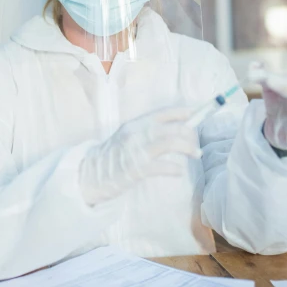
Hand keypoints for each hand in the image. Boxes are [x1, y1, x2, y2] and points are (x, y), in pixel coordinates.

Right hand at [79, 107, 201, 204]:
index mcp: (134, 124)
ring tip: (195, 154)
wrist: (91, 174)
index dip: (180, 112)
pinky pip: (162, 167)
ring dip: (187, 148)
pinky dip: (174, 169)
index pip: (162, 113)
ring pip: (170, 143)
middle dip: (189, 135)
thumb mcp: (126, 137)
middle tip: (196, 145)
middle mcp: (136, 134)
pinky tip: (179, 171)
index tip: (194, 114)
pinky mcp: (136, 169)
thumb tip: (173, 130)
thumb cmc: (112, 157)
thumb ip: (145, 132)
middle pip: (171, 128)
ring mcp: (136, 151)